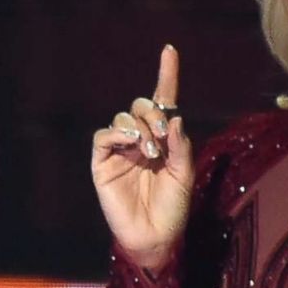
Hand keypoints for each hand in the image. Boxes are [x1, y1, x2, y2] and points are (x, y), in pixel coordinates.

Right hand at [90, 45, 194, 270]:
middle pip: (141, 106)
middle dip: (152, 113)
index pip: (163, 101)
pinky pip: (103, 137)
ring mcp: (120, 150)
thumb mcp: (185, 174)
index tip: (170, 50)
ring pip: (122, 119)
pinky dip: (117, 134)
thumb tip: (174, 117)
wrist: (155, 237)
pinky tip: (131, 144)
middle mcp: (140, 140)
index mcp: (162, 139)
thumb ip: (181, 145)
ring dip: (139, 129)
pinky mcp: (102, 163)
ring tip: (149, 152)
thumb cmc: (174, 208)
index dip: (166, 75)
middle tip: (161, 136)